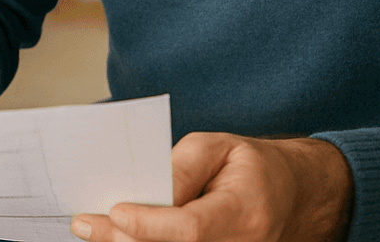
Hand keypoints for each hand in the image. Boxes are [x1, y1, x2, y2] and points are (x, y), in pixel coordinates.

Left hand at [71, 133, 352, 241]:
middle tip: (85, 223)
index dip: (150, 224)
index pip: (191, 228)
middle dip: (124, 240)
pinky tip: (118, 237)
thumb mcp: (219, 146)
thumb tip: (147, 189)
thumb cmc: (250, 165)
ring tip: (92, 229)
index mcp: (243, 211)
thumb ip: (182, 166)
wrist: (294, 196)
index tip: (115, 210)